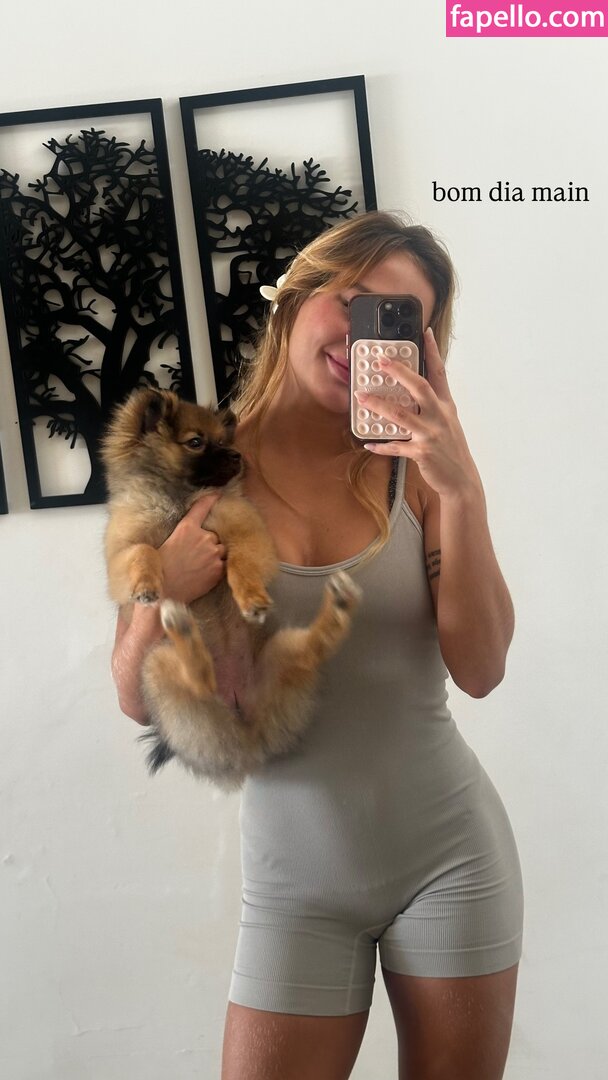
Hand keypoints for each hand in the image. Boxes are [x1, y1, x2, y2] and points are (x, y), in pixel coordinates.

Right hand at [159, 494, 226, 602]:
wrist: (165, 591)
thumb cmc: (162, 568)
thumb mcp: (169, 542)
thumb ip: (187, 533)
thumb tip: (198, 531)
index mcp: (187, 528)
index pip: (202, 507)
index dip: (211, 499)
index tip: (218, 494)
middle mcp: (203, 537)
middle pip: (215, 535)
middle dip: (209, 542)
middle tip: (195, 556)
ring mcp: (213, 553)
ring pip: (222, 549)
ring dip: (216, 555)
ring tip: (200, 566)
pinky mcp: (219, 569)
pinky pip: (224, 564)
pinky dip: (217, 567)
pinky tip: (203, 574)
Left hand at [355, 328, 481, 500]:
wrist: (461, 479)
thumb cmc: (451, 449)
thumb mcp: (447, 422)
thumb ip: (432, 405)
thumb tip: (412, 390)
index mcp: (446, 406)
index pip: (439, 373)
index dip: (432, 351)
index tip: (425, 331)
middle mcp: (439, 416)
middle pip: (419, 387)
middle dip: (399, 372)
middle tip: (380, 361)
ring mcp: (431, 434)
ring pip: (401, 415)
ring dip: (379, 405)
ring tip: (362, 397)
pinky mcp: (422, 453)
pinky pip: (396, 446)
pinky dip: (381, 445)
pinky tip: (368, 442)